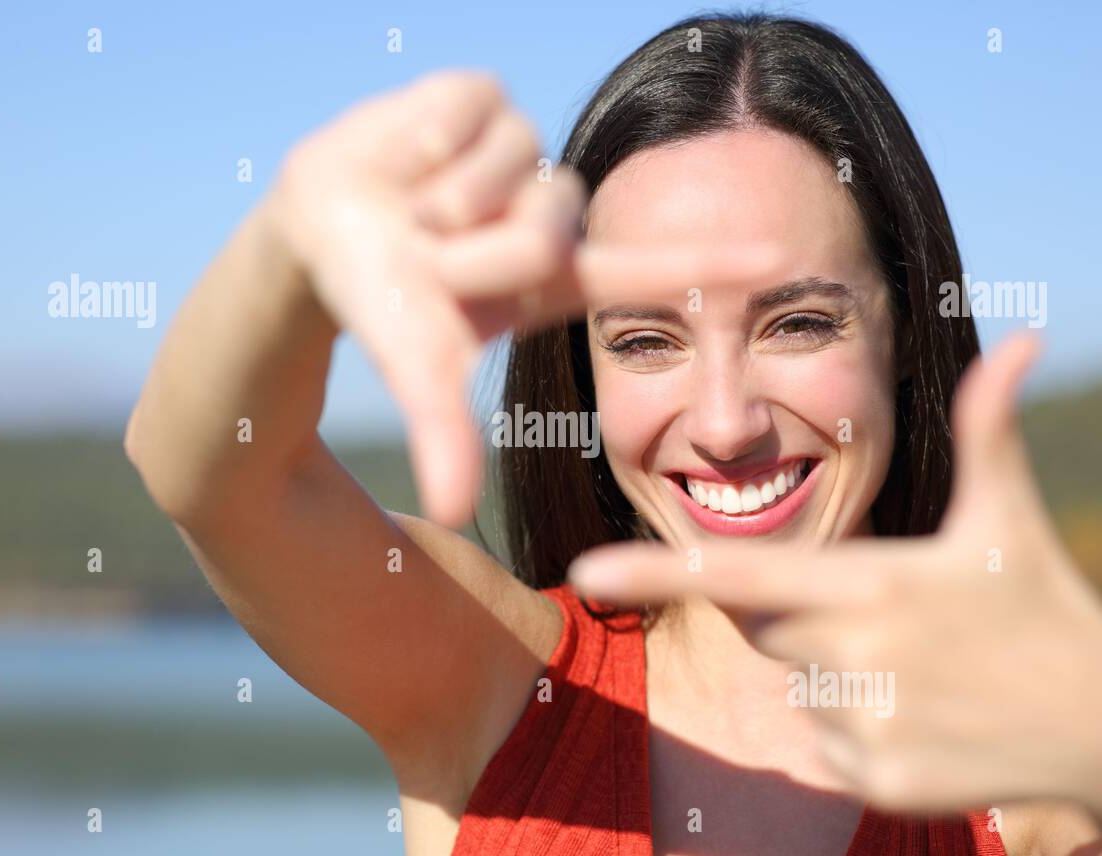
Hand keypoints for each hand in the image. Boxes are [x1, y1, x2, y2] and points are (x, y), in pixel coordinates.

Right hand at [268, 69, 774, 526]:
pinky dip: (419, 143)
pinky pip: (468, 113)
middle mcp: (551, 210)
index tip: (783, 259)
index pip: (649, 267)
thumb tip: (455, 513)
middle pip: (548, 226)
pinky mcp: (483, 96)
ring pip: (509, 170)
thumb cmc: (383, 303)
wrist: (318, 231)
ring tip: (413, 209)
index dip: (711, 262)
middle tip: (430, 256)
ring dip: (441, 200)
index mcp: (556, 273)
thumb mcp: (420, 367)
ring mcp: (521, 151)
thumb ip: (443, 434)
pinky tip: (404, 159)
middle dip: (473, 251)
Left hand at [568, 332, 1101, 820]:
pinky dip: (857, 723)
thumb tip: (1023, 338)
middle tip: (882, 605)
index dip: (658, 571)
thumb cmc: (1046, 605)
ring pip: (797, 681)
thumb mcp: (1009, 518)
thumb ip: (990, 429)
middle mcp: (856, 658)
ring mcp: (864, 728)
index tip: (584, 571)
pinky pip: (824, 738)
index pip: (739, 577)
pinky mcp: (874, 784)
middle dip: (804, 608)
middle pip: (765, 624)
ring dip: (836, 665)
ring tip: (919, 661)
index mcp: (873, 585)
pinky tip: (924, 710)